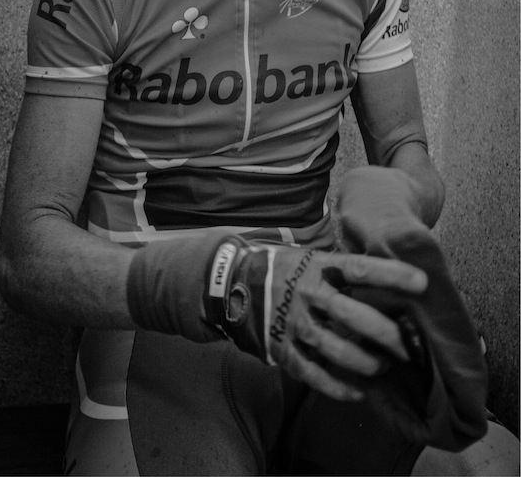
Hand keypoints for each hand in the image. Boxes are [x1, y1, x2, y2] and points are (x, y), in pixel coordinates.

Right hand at [204, 236, 427, 401]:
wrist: (228, 282)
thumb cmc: (280, 269)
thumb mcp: (307, 258)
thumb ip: (339, 269)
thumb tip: (388, 278)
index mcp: (315, 268)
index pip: (359, 268)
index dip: (390, 275)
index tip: (421, 283)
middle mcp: (304, 294)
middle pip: (351, 315)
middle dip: (385, 333)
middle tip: (408, 346)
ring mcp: (291, 322)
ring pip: (334, 348)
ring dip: (364, 362)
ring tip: (383, 366)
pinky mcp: (280, 347)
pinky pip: (312, 373)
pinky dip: (336, 387)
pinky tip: (356, 392)